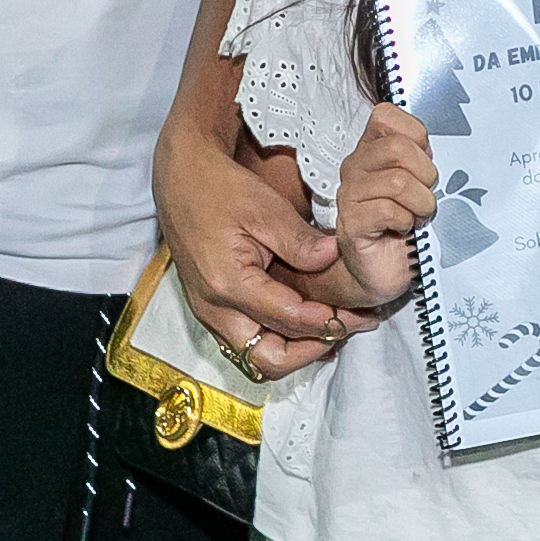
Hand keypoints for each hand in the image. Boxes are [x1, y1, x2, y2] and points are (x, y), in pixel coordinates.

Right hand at [153, 109, 363, 380]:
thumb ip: (300, 240)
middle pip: (268, 360)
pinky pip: (245, 345)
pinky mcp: (210, 310)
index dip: (327, 322)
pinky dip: (277, 343)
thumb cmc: (220, 189)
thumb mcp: (265, 208)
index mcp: (227, 285)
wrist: (180, 180)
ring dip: (296, 352)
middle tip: (349, 329)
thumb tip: (336, 258)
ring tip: (333, 330)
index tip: (359, 314)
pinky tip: (305, 327)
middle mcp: (213, 309)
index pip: (287, 321)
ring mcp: (208, 314)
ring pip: (255, 360)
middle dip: (312, 351)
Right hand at [334, 105, 437, 306]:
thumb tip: (441, 146)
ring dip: (421, 203)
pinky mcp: (351, 223)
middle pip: (397, 147)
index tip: (425, 161)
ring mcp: (350, 195)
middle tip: (426, 196)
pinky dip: (406, 221)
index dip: (415, 135)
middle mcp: (356, 167)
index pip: (386, 116)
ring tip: (418, 216)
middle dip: (425, 174)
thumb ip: (424, 158)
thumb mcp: (421, 183)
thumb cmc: (407, 224)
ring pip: (397, 181)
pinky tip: (404, 229)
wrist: (385, 270)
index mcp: (372, 149)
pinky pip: (387, 211)